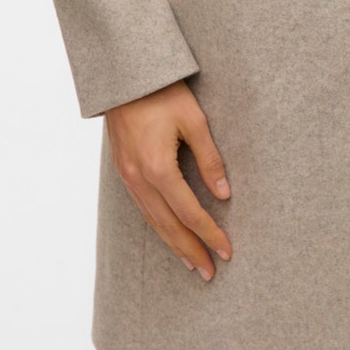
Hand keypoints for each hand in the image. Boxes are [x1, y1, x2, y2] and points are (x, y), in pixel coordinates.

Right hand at [104, 80, 232, 279]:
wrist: (124, 76)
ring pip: (152, 220)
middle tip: (209, 273)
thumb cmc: (162, 92)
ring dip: (173, 244)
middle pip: (168, 226)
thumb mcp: (194, 120)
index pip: (189, 213)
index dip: (210, 234)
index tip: (227, 251)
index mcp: (158, 168)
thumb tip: (224, 193)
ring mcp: (127, 176)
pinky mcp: (123, 170)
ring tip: (191, 262)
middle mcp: (139, 178)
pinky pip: (142, 207)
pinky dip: (157, 226)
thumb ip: (210, 159)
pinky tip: (168, 233)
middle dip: (191, 250)